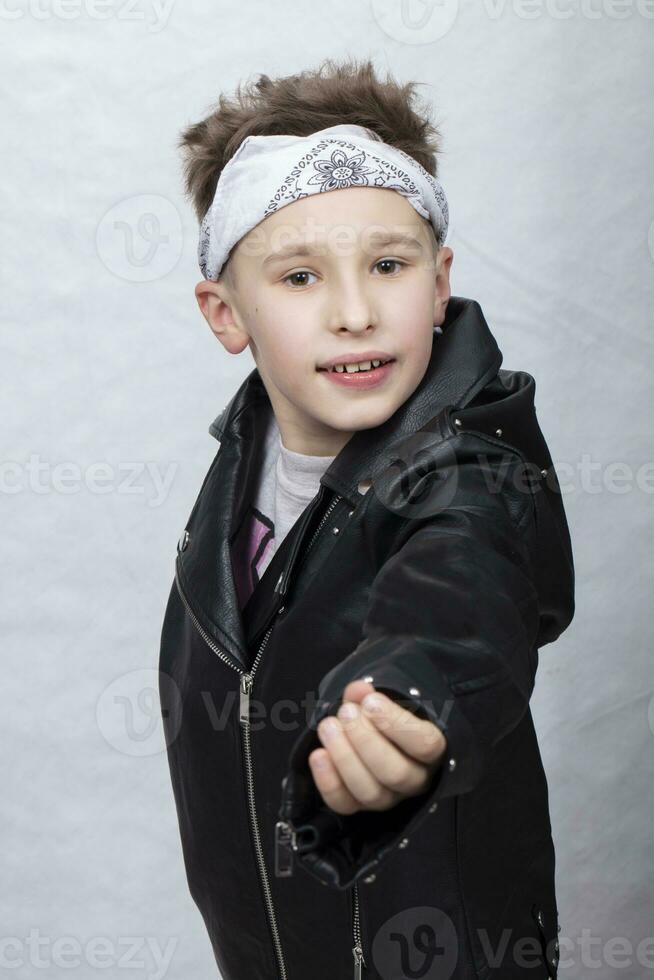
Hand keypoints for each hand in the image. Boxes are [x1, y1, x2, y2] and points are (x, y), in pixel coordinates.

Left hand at [308, 679, 447, 815]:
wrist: (368, 734)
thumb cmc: (383, 717)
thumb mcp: (381, 701)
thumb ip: (370, 695)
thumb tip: (358, 690)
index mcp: (431, 751)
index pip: (425, 744)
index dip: (397, 724)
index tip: (371, 702)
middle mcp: (415, 779)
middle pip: (396, 773)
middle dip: (365, 740)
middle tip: (346, 712)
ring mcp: (389, 798)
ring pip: (370, 791)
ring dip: (344, 757)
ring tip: (328, 726)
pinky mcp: (360, 807)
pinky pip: (345, 805)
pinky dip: (328, 782)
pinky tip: (318, 754)